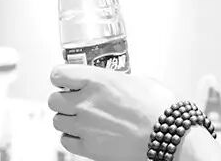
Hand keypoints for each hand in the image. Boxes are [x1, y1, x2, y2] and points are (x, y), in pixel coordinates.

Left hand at [48, 65, 176, 160]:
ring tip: (81, 118)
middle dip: (63, 99)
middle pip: (54, 99)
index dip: (62, 76)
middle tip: (74, 99)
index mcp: (98, 80)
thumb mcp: (141, 81)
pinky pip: (65, 141)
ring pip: (57, 121)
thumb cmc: (159, 108)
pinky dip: (72, 137)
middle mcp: (86, 102)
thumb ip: (121, 80)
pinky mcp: (88, 147)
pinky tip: (84, 133)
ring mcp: (84, 126)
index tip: (66, 79)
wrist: (166, 135)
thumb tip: (118, 82)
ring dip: (67, 118)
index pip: (59, 74)